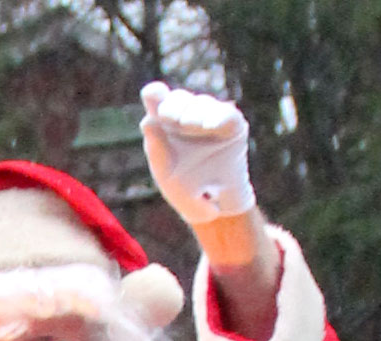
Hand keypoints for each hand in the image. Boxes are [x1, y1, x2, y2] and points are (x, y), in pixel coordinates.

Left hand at [141, 82, 254, 225]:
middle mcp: (186, 116)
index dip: (155, 94)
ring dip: (195, 114)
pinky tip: (211, 127)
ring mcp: (210, 118)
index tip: (154, 95)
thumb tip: (147, 121)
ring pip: (202, 103)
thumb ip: (155, 151)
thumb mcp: (166, 175)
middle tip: (176, 121)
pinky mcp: (233, 125)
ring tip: (194, 126)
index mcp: (164, 126)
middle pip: (178, 99)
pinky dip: (218, 118)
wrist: (214, 206)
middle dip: (175, 107)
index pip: (156, 98)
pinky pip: (227, 114)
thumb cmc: (186, 190)